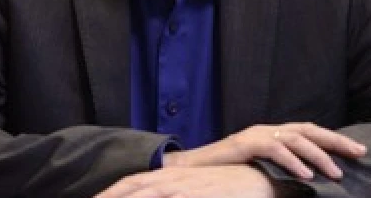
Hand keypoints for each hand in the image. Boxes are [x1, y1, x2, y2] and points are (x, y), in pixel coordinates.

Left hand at [94, 165, 272, 197]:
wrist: (262, 181)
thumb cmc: (229, 187)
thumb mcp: (197, 187)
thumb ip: (176, 191)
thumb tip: (156, 192)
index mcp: (172, 175)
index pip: (131, 181)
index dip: (108, 192)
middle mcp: (175, 180)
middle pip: (132, 188)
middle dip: (108, 197)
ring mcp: (186, 189)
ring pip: (148, 195)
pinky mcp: (200, 197)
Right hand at [164, 123, 366, 180]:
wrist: (193, 168)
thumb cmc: (229, 171)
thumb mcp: (261, 167)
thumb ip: (281, 166)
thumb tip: (308, 177)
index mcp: (276, 133)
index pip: (311, 132)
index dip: (335, 140)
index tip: (358, 150)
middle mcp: (270, 129)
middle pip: (310, 130)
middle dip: (337, 142)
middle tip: (359, 153)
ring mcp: (258, 134)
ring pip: (297, 140)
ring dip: (319, 157)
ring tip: (336, 173)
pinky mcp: (247, 143)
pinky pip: (276, 151)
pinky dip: (294, 163)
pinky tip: (307, 176)